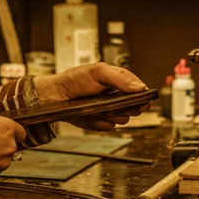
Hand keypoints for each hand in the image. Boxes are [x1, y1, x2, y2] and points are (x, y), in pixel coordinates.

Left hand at [33, 63, 149, 130]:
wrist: (55, 96)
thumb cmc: (74, 80)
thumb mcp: (98, 71)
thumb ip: (120, 79)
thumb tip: (140, 88)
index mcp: (118, 81)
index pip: (138, 89)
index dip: (142, 95)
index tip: (141, 100)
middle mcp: (116, 97)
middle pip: (135, 107)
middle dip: (130, 108)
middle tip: (118, 105)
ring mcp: (109, 110)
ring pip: (123, 119)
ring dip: (113, 115)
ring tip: (100, 108)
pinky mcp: (100, 121)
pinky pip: (109, 127)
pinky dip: (101, 122)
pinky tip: (92, 115)